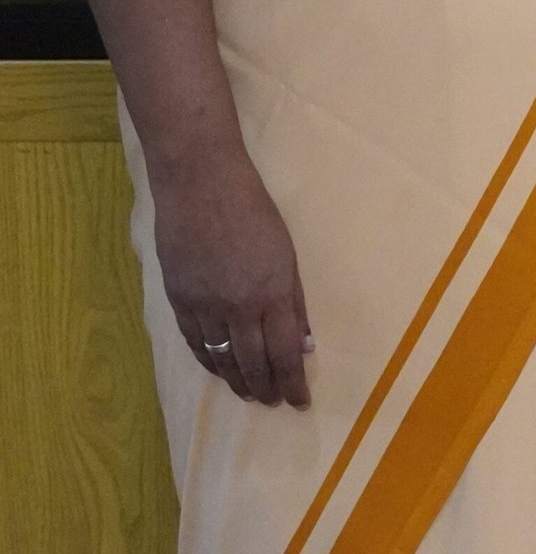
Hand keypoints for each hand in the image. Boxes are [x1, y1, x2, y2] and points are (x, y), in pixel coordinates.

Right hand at [150, 147, 313, 408]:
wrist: (201, 184)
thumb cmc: (253, 209)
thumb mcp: (286, 252)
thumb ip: (294, 301)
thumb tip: (304, 345)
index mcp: (271, 292)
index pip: (284, 353)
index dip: (292, 383)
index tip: (300, 402)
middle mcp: (238, 307)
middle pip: (253, 363)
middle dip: (267, 388)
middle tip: (276, 402)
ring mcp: (204, 306)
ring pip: (222, 360)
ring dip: (239, 382)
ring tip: (252, 394)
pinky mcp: (179, 301)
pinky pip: (196, 345)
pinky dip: (210, 363)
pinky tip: (220, 370)